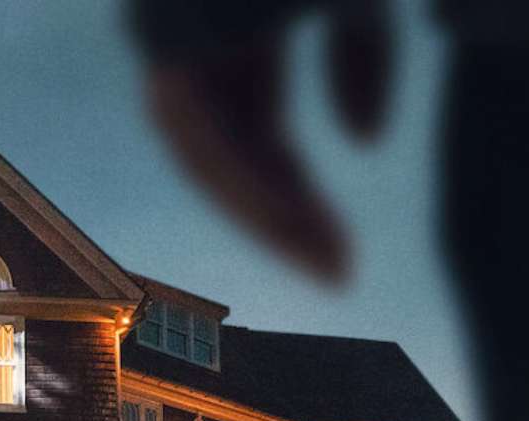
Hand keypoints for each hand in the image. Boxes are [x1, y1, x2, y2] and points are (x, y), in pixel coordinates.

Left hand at [144, 2, 392, 283]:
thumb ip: (364, 53)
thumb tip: (363, 140)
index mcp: (234, 39)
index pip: (259, 142)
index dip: (300, 199)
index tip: (343, 250)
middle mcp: (198, 56)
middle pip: (238, 162)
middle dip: (289, 223)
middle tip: (341, 274)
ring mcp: (174, 56)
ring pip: (216, 164)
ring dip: (269, 218)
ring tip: (325, 262)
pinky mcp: (164, 60)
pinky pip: (202, 141)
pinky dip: (243, 183)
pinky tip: (287, 217)